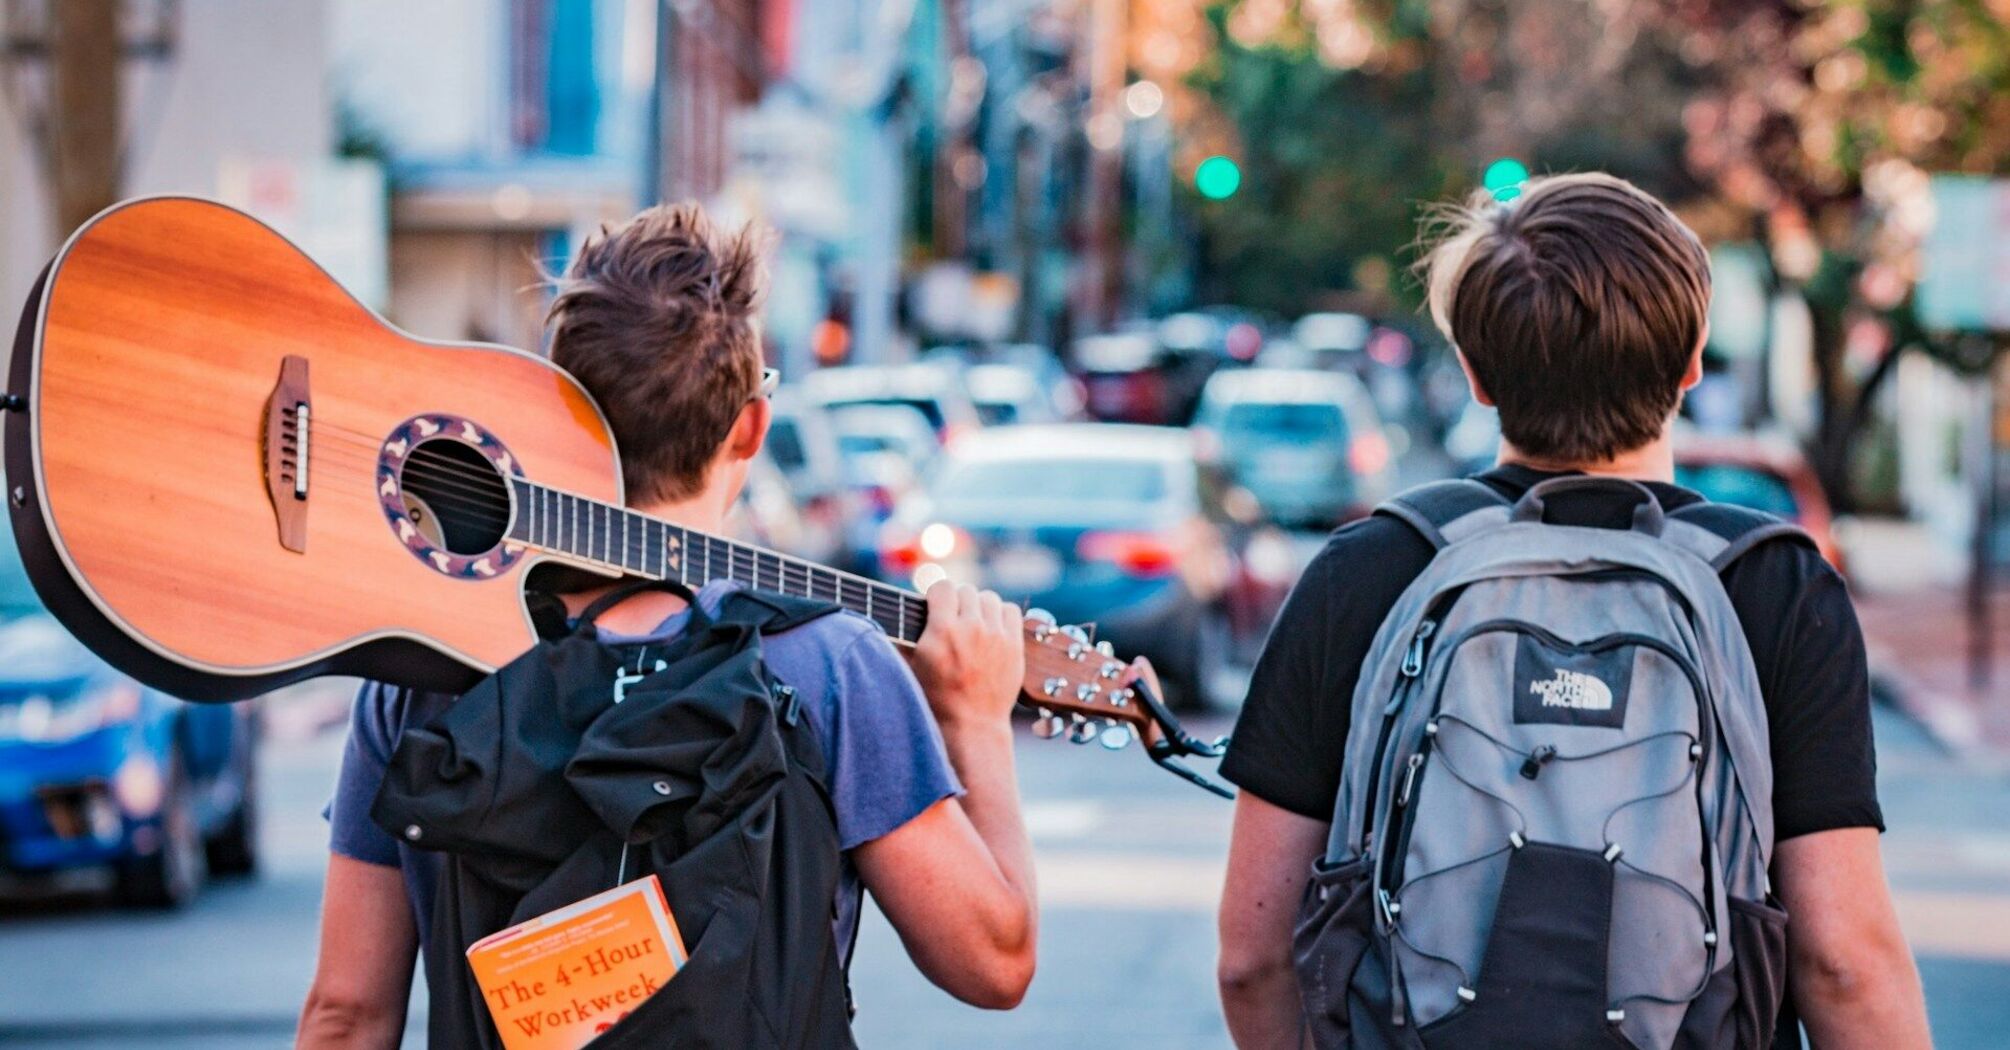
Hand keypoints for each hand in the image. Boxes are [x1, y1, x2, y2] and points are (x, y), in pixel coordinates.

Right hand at [910, 581, 1023, 728]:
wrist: (971, 725)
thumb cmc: (936, 699)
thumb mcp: (912, 667)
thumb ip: (905, 638)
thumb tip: (894, 615)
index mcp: (942, 631)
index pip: (943, 587)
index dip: (937, 595)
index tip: (936, 606)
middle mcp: (971, 628)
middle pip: (966, 591)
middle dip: (957, 602)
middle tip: (953, 619)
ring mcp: (996, 636)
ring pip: (989, 598)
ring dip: (979, 607)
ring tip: (973, 623)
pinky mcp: (1014, 645)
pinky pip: (1011, 611)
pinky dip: (1001, 615)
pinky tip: (992, 628)